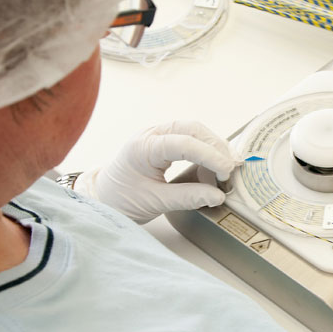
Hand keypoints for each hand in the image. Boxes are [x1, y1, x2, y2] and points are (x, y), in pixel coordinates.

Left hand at [74, 121, 236, 223]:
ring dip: (213, 146)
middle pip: (193, 129)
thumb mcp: (154, 202)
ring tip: (226, 168)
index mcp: (143, 147)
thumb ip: (187, 197)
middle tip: (230, 169)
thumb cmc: (121, 199)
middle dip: (216, 147)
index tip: (226, 172)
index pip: (184, 143)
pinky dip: (205, 149)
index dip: (210, 156)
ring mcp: (157, 135)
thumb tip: (217, 196)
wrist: (102, 197)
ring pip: (194, 130)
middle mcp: (151, 135)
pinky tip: (215, 165)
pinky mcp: (164, 142)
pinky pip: (190, 138)